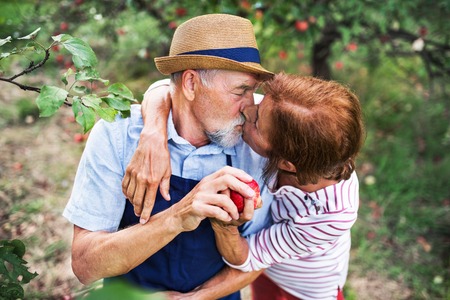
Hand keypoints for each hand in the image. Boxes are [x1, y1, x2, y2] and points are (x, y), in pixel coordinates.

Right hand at [122, 83, 171, 223]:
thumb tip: (166, 199)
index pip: (148, 202)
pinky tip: (129, 196)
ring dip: (132, 203)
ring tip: (136, 207)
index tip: (144, 221)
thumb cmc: (162, 156)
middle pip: (137, 201)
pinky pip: (124, 186)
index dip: (146, 213)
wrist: (151, 141)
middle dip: (138, 210)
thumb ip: (165, 186)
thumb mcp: (168, 171)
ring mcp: (133, 175)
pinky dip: (126, 193)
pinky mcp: (128, 170)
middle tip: (139, 216)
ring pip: (130, 195)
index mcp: (153, 181)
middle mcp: (142, 179)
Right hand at [175, 166, 255, 231]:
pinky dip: (225, 216)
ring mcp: (200, 196)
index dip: (240, 173)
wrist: (177, 217)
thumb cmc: (198, 206)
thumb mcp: (209, 194)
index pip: (226, 170)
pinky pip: (216, 211)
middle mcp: (204, 185)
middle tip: (251, 195)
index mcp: (208, 180)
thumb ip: (222, 190)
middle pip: (227, 179)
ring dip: (234, 209)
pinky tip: (227, 219)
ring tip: (236, 215)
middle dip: (242, 187)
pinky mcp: (197, 208)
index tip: (251, 180)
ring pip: (224, 199)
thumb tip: (245, 190)